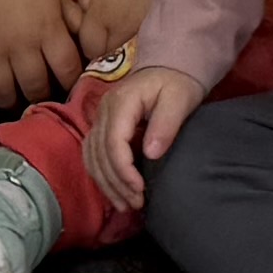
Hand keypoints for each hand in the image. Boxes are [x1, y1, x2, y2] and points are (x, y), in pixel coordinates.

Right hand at [0, 0, 83, 112]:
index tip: (66, 85)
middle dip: (41, 95)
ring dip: (12, 102)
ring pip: (4, 95)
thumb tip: (95, 49)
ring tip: (15, 98)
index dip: (70, 83)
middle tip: (40, 94)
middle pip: (35, 88)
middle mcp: (20, 45)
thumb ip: (76, 22)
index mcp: (47, 29)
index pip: (66, 70)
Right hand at [83, 61, 208, 212]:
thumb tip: (151, 153)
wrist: (169, 68)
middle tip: (136, 204)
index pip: (113, 141)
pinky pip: (93, 155)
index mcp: (121, 101)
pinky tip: (116, 192)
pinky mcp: (101, 128)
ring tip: (126, 205)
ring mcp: (99, 119)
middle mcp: (103, 110)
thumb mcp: (180, 99)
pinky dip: (102, 176)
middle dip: (116, 183)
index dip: (123, 169)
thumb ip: (166, 124)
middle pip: (99, 153)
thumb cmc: (177, 83)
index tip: (140, 189)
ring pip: (92, 157)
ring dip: (107, 184)